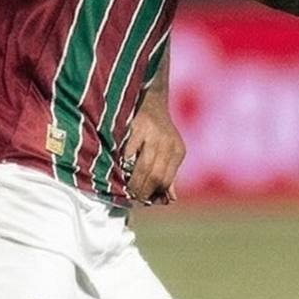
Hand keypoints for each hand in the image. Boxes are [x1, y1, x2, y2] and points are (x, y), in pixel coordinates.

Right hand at [120, 86, 184, 205]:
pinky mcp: (140, 126)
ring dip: (133, 181)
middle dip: (142, 190)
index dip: (154, 193)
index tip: (143, 200)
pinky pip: (131, 151)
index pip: (166, 180)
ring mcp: (154, 134)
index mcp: (178, 151)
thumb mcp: (168, 151)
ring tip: (126, 188)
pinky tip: (121, 166)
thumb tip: (170, 199)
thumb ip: (169, 174)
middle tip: (131, 197)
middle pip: (156, 176)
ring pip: (144, 167)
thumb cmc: (157, 130)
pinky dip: (125, 161)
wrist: (151, 98)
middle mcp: (169, 143)